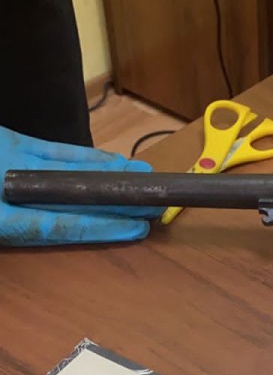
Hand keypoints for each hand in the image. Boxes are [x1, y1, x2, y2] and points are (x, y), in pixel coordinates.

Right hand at [0, 126, 159, 246]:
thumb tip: (55, 224)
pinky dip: (83, 157)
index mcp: (7, 222)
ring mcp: (17, 172)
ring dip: (109, 176)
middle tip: (155, 203)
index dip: (102, 228)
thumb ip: (28, 218)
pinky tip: (112, 161)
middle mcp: (16, 201)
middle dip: (116, 203)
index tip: (137, 228)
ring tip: (143, 177)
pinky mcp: (14, 146)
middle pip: (75, 204)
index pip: (63, 226)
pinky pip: (53, 153)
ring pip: (70, 176)